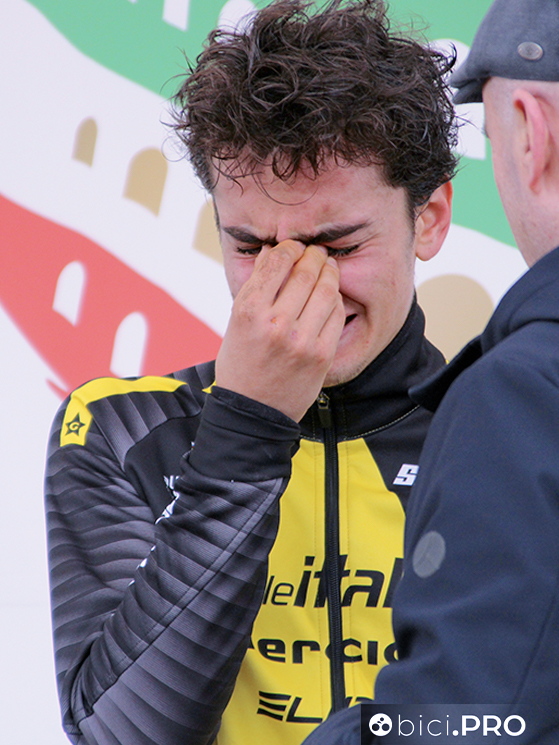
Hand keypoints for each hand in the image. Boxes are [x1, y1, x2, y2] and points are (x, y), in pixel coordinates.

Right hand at [215, 241, 344, 420]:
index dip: (290, 247)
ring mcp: (302, 340)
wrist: (253, 411)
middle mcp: (275, 324)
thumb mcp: (236, 322)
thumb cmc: (241, 363)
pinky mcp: (321, 355)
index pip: (277, 262)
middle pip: (305, 272)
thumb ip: (255, 286)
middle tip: (317, 252)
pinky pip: (336, 314)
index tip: (294, 246)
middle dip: (314, 255)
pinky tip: (329, 296)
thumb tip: (273, 252)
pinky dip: (335, 299)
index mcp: (249, 312)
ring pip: (326, 290)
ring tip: (327, 268)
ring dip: (329, 273)